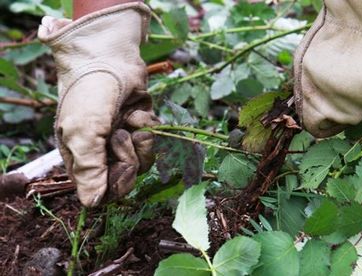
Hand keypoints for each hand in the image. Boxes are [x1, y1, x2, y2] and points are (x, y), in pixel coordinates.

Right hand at [38, 2, 158, 206]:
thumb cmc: (89, 95)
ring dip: (140, 140)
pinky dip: (147, 125)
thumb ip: (89, 169)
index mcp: (82, 158)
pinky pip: (153, 140)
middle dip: (129, 158)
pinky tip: (136, 111)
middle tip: (121, 136)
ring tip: (129, 121)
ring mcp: (123, 140)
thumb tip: (92, 204)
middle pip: (127, 179)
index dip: (116, 185)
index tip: (121, 168)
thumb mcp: (83, 132)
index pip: (102, 192)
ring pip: (144, 161)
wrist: (109, 58)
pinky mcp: (140, 127)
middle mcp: (103, 153)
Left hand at [294, 0, 361, 137]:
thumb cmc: (335, 31)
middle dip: (346, 104)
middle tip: (352, 79)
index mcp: (313, 98)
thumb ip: (305, 89)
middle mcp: (340, 107)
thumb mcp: (305, 59)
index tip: (327, 116)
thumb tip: (306, 111)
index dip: (321, 121)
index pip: (315, 126)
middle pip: (345, 120)